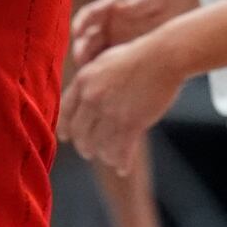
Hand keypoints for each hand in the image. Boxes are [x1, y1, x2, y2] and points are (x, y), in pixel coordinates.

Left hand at [60, 36, 184, 174]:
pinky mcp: (132, 123)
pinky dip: (121, 162)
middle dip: (83, 146)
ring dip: (103, 154)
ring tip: (107, 158)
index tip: (65, 137)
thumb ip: (90, 82)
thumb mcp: (102, 64)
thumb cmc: (136, 58)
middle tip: (87, 152)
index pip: (65, 112)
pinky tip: (122, 169)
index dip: (65, 128)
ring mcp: (112, 112)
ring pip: (100, 144)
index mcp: (83, 82)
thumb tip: (82, 97)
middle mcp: (92, 98)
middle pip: (80, 132)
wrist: (161, 57)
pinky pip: (121, 150)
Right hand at [72, 0, 196, 65]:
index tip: (77, 31)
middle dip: (81, 48)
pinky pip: (108, 64)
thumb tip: (119, 8)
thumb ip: (139, 2)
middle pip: (87, 38)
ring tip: (90, 74)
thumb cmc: (168, 0)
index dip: (80, 23)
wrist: (184, 11)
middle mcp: (106, 25)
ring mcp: (112, 40)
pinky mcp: (121, 54)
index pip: (89, 14)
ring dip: (89, 63)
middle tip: (81, 59)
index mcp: (109, 8)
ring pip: (94, 53)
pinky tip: (107, 81)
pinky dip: (104, 72)